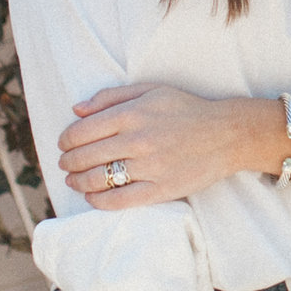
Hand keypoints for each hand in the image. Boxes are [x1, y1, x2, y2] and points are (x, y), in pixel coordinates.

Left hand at [59, 83, 262, 210]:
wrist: (227, 134)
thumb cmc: (186, 109)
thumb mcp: (151, 90)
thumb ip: (111, 97)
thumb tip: (76, 109)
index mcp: (133, 113)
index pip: (83, 131)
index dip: (66, 140)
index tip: (64, 144)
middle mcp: (138, 140)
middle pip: (86, 156)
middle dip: (68, 162)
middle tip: (65, 164)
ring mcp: (149, 167)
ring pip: (99, 179)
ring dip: (78, 181)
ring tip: (73, 181)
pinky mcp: (161, 189)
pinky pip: (120, 200)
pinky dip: (98, 201)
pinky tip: (92, 197)